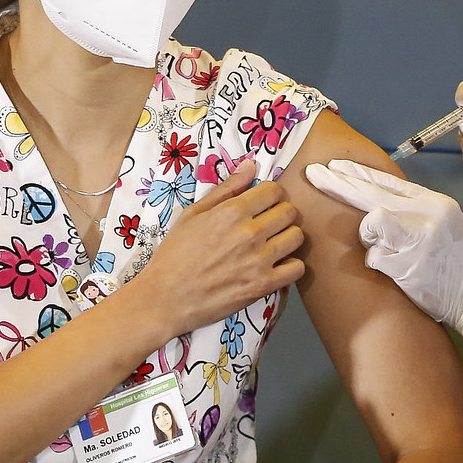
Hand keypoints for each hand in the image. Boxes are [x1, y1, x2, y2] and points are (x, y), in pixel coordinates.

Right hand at [127, 160, 303, 340]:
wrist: (165, 298)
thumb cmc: (174, 255)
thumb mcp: (192, 214)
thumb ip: (226, 189)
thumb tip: (251, 165)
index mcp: (232, 212)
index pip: (274, 190)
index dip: (270, 195)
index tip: (263, 204)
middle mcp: (249, 233)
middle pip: (289, 212)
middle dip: (281, 214)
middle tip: (268, 224)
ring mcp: (259, 260)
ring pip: (297, 237)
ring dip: (288, 238)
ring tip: (273, 244)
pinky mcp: (264, 285)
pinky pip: (297, 268)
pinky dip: (291, 265)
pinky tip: (277, 265)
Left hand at [302, 160, 462, 330]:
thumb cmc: (459, 258)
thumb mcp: (445, 221)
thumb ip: (415, 208)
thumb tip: (376, 198)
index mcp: (434, 202)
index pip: (388, 181)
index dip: (358, 172)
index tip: (334, 165)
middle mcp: (426, 215)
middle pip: (371, 195)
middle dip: (338, 184)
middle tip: (313, 173)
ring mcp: (416, 240)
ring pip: (370, 225)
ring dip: (369, 239)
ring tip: (390, 251)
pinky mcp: (407, 265)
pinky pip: (375, 257)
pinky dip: (380, 264)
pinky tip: (398, 271)